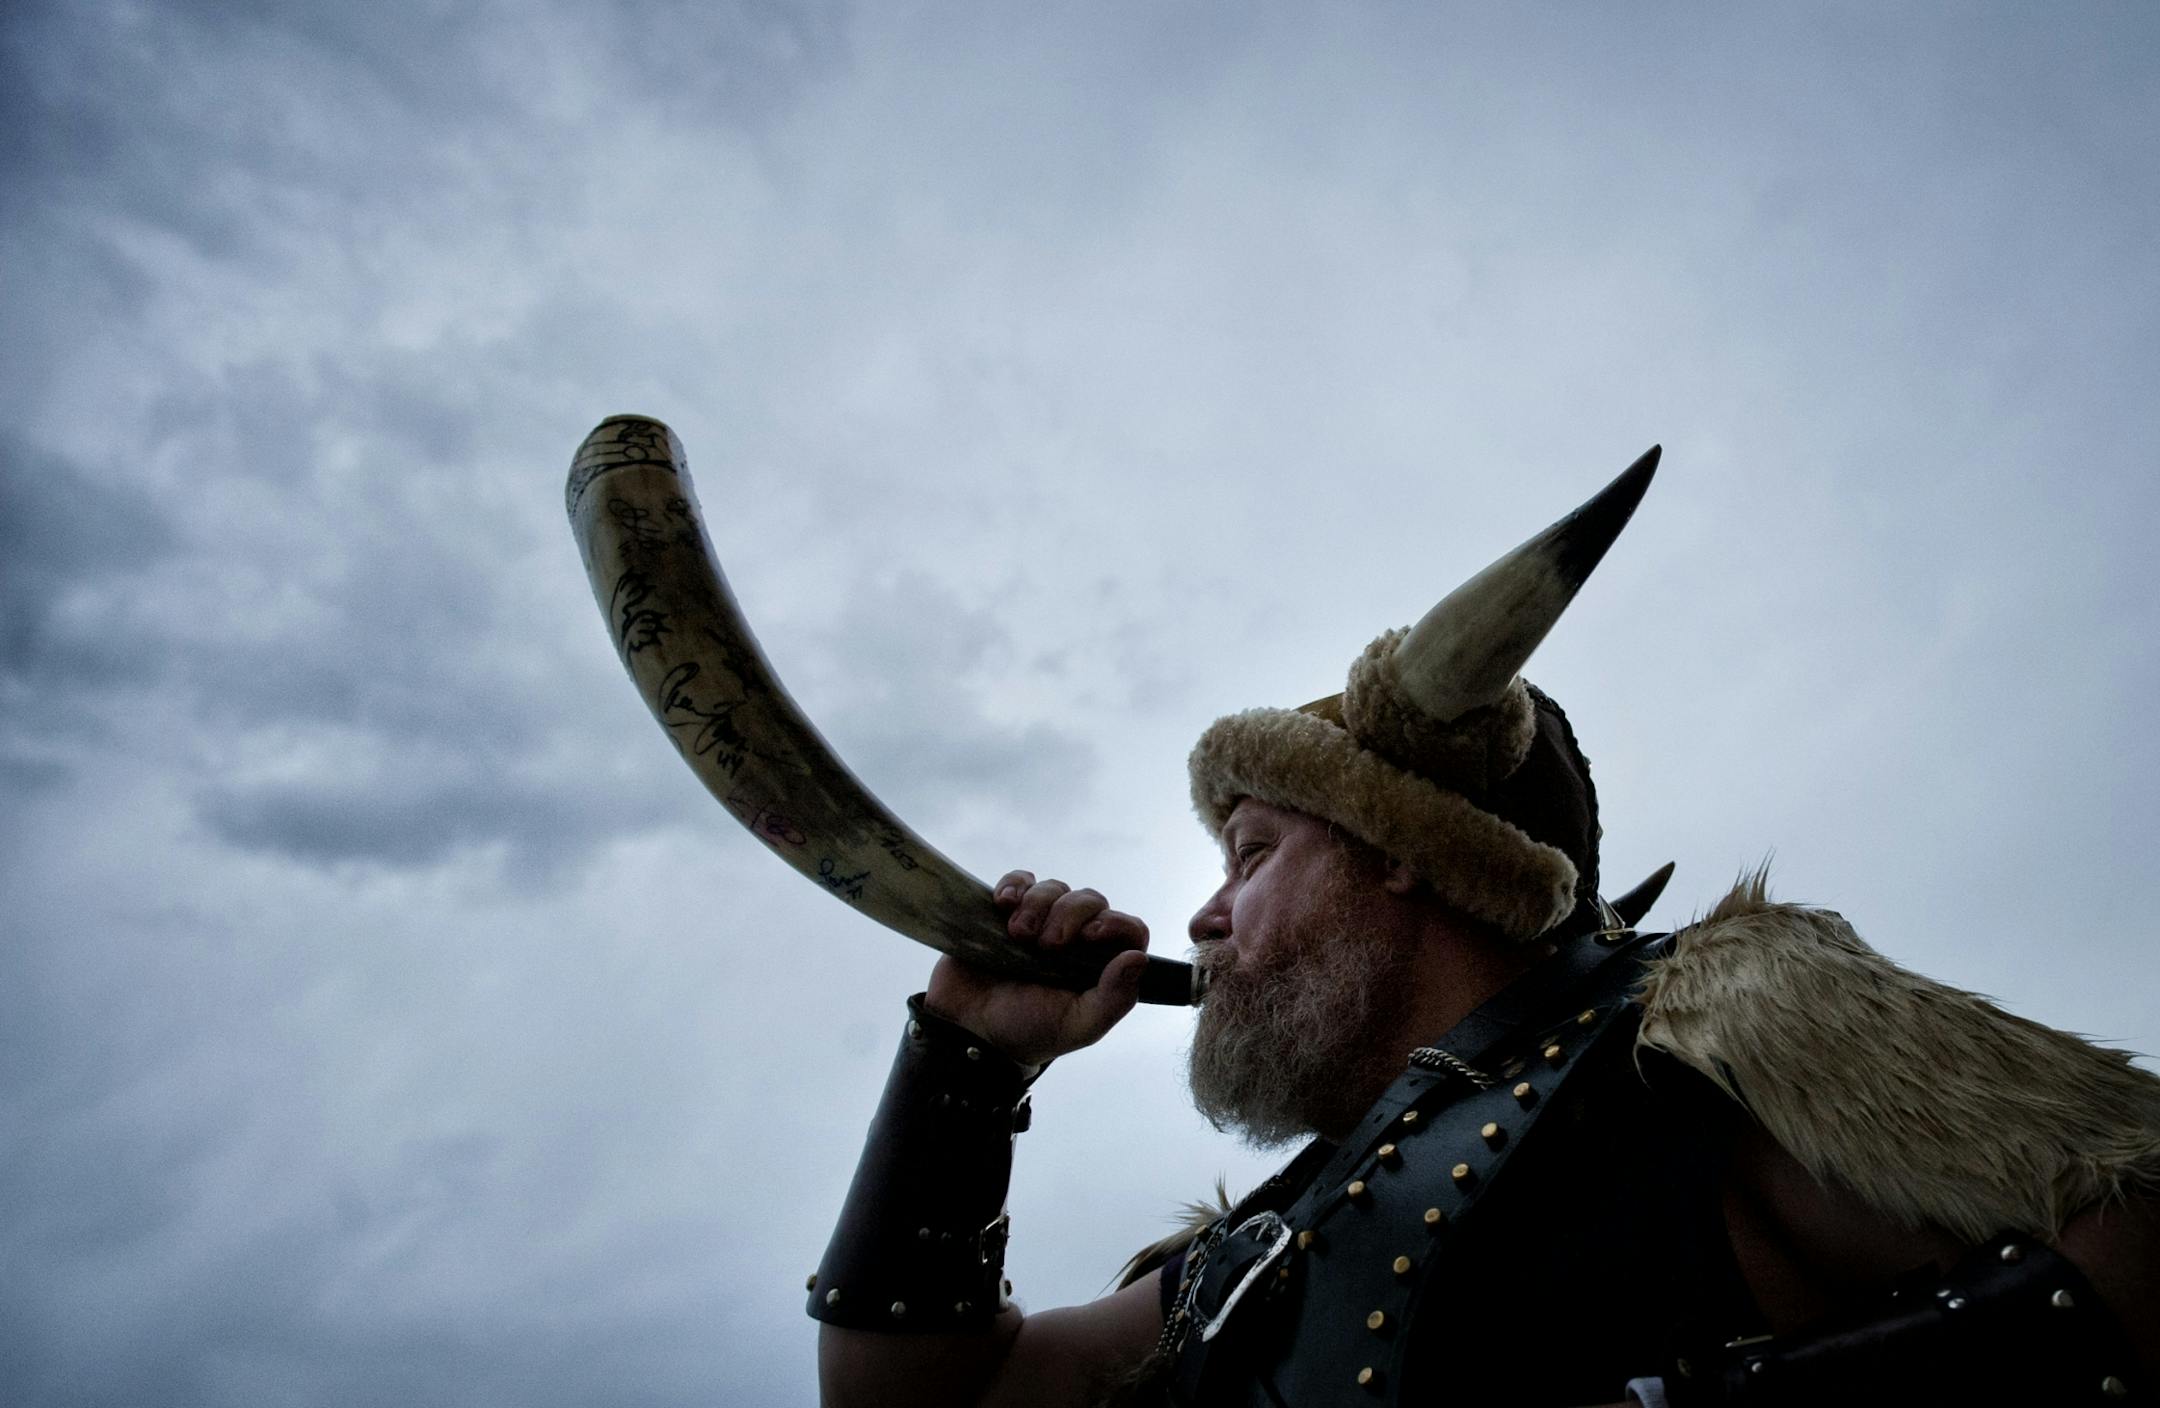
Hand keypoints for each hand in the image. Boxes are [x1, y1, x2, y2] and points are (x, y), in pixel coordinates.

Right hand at [924, 871, 1151, 1069]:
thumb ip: (1114, 998)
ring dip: (1037, 905)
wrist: (969, 1028)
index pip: (1128, 929)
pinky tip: (1002, 905)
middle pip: (1091, 901)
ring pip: (1055, 888)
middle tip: (1046, 945)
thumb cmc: (1029, 1030)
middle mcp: (1076, 939)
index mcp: (1100, 965)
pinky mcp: (1008, 910)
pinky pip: (1020, 880)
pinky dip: (1013, 885)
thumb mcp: (1078, 1025)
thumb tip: (1138, 958)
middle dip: (1069, 915)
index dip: (1114, 924)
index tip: (1089, 936)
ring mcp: (1042, 921)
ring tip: (1017, 934)